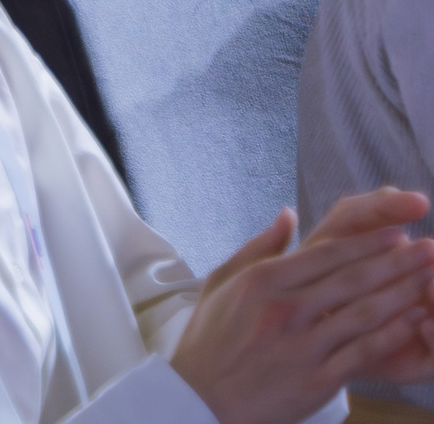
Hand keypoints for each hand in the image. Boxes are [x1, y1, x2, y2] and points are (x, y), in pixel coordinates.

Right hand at [171, 189, 433, 423]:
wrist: (202, 398)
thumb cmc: (211, 339)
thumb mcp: (222, 282)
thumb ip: (258, 247)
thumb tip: (289, 215)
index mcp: (262, 281)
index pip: (326, 254)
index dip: (367, 242)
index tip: (398, 233)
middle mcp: (285, 309)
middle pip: (354, 280)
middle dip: (398, 263)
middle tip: (429, 249)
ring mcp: (303, 345)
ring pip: (365, 314)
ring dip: (403, 294)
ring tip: (429, 280)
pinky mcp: (317, 379)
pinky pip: (365, 352)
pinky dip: (394, 334)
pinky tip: (415, 321)